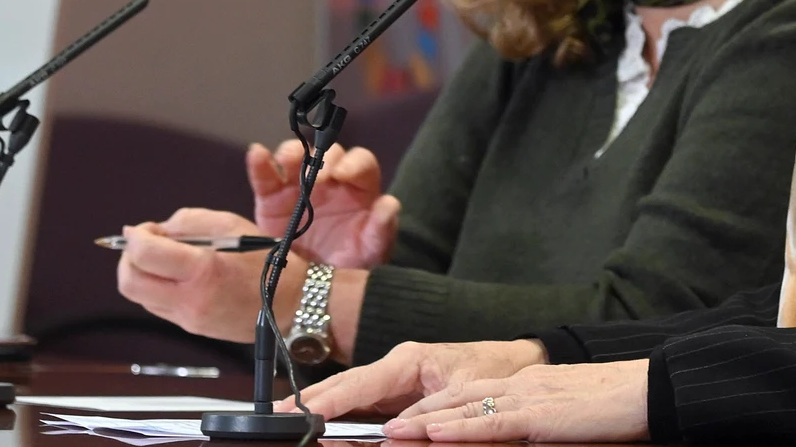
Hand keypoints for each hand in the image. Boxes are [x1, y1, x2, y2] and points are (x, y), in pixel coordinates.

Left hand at [115, 208, 295, 342]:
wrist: (291, 301)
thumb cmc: (265, 259)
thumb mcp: (229, 224)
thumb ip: (186, 222)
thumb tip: (153, 231)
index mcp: (201, 270)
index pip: (144, 254)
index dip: (134, 237)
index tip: (139, 229)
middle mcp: (190, 300)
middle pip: (129, 283)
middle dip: (127, 259)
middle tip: (143, 243)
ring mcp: (189, 319)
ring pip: (139, 297)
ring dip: (141, 273)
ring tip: (162, 257)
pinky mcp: (191, 328)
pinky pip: (157, 306)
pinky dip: (156, 287)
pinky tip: (176, 274)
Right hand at [248, 139, 400, 268]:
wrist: (317, 287)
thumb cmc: (351, 261)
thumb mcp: (371, 249)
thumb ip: (381, 228)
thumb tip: (388, 204)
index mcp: (358, 188)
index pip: (360, 162)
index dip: (353, 162)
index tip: (343, 174)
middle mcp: (329, 180)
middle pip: (326, 154)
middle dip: (321, 160)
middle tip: (315, 180)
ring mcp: (298, 186)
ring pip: (295, 157)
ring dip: (292, 153)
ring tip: (287, 160)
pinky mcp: (271, 198)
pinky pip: (265, 176)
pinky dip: (260, 162)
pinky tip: (256, 154)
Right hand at [281, 339, 546, 419]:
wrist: (519, 362)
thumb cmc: (497, 371)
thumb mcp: (466, 397)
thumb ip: (431, 416)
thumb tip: (394, 435)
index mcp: (409, 360)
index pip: (359, 383)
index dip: (328, 400)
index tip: (301, 412)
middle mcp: (397, 367)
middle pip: (345, 386)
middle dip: (311, 402)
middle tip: (276, 417)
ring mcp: (396, 380)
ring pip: (350, 395)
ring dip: (322, 408)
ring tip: (287, 421)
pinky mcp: (401, 394)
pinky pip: (365, 405)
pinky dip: (342, 414)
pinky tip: (323, 426)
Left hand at [384, 359, 649, 441]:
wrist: (650, 390)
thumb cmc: (616, 407)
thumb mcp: (566, 414)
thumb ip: (536, 423)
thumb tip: (520, 434)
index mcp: (525, 384)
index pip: (466, 395)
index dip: (431, 409)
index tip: (401, 423)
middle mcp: (519, 386)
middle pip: (455, 400)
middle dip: (415, 416)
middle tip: (381, 430)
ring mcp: (528, 399)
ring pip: (464, 410)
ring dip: (423, 424)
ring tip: (390, 434)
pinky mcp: (540, 417)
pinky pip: (492, 424)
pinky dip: (458, 430)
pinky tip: (433, 435)